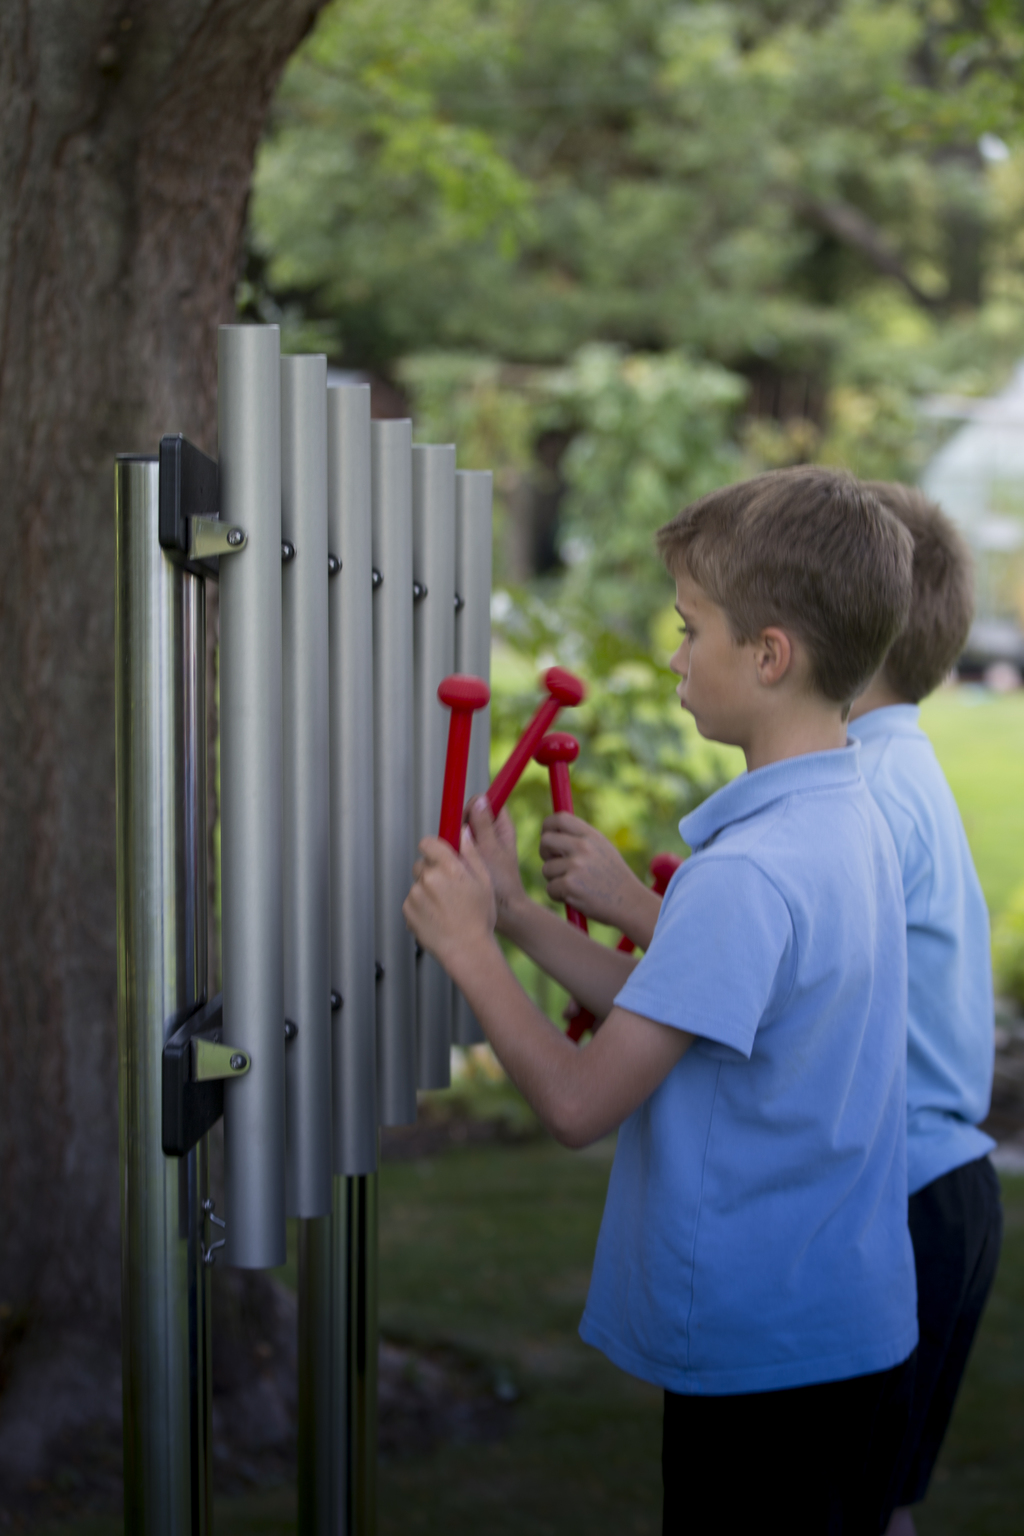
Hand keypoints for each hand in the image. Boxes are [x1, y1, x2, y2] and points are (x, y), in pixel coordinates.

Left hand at [403, 828, 496, 973]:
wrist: (467, 950)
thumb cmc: (479, 918)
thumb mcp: (484, 881)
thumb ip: (470, 854)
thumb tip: (462, 832)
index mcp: (448, 868)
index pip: (428, 843)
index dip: (433, 848)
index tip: (439, 855)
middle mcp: (428, 878)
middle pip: (422, 864)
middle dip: (432, 871)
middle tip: (449, 889)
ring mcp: (415, 895)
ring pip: (418, 884)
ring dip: (428, 891)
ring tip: (446, 908)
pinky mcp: (407, 910)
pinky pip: (413, 901)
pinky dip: (421, 907)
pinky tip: (437, 917)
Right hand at [466, 797, 528, 932]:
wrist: (503, 912)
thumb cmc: (503, 883)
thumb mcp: (491, 850)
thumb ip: (484, 825)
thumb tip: (480, 799)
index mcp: (501, 828)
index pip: (485, 802)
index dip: (473, 807)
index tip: (466, 823)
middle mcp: (490, 835)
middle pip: (468, 818)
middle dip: (460, 829)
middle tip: (461, 847)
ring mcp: (479, 848)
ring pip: (460, 835)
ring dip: (455, 845)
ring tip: (459, 861)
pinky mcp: (469, 861)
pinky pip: (456, 851)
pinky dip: (453, 857)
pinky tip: (454, 869)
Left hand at [539, 813, 648, 928]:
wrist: (630, 903)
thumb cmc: (614, 878)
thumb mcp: (603, 850)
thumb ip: (581, 839)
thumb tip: (553, 832)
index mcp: (591, 835)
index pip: (559, 819)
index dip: (547, 827)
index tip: (546, 836)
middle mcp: (583, 846)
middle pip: (546, 841)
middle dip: (545, 853)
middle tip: (555, 864)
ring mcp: (575, 865)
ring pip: (546, 869)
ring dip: (555, 880)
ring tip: (574, 886)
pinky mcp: (569, 885)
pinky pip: (550, 889)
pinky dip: (558, 896)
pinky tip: (575, 897)